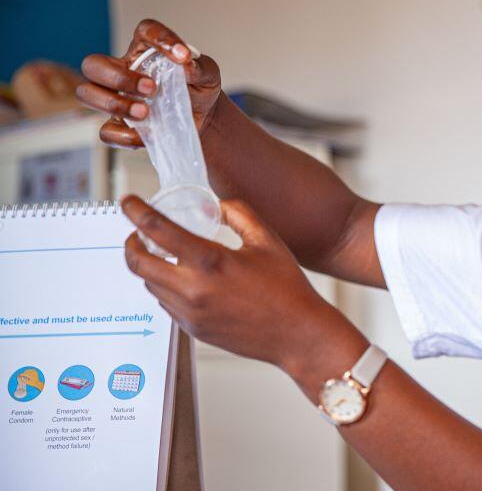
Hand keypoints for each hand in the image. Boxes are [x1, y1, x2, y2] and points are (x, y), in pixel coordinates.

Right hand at [76, 19, 222, 148]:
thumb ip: (200, 67)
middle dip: (118, 77)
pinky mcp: (120, 125)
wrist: (204, 118)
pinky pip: (105, 131)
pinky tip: (147, 136)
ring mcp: (117, 97)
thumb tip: (186, 65)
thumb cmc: (199, 89)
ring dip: (113, 103)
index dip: (160, 38)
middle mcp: (124, 69)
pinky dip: (123, 136)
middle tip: (151, 88)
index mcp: (146, 50)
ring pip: (87, 93)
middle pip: (94, 64)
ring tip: (145, 112)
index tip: (183, 55)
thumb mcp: (208, 75)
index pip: (144, 31)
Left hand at [119, 195, 335, 370]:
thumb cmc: (288, 288)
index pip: (157, 230)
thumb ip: (239, 214)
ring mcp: (190, 313)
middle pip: (138, 263)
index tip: (127, 202)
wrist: (298, 334)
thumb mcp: (267, 240)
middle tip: (137, 233)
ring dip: (149, 267)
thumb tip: (216, 205)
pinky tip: (184, 280)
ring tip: (164, 256)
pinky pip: (166, 304)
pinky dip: (166, 287)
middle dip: (131, 244)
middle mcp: (193, 290)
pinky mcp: (193, 330)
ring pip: (150, 285)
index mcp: (210, 262)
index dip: (136, 211)